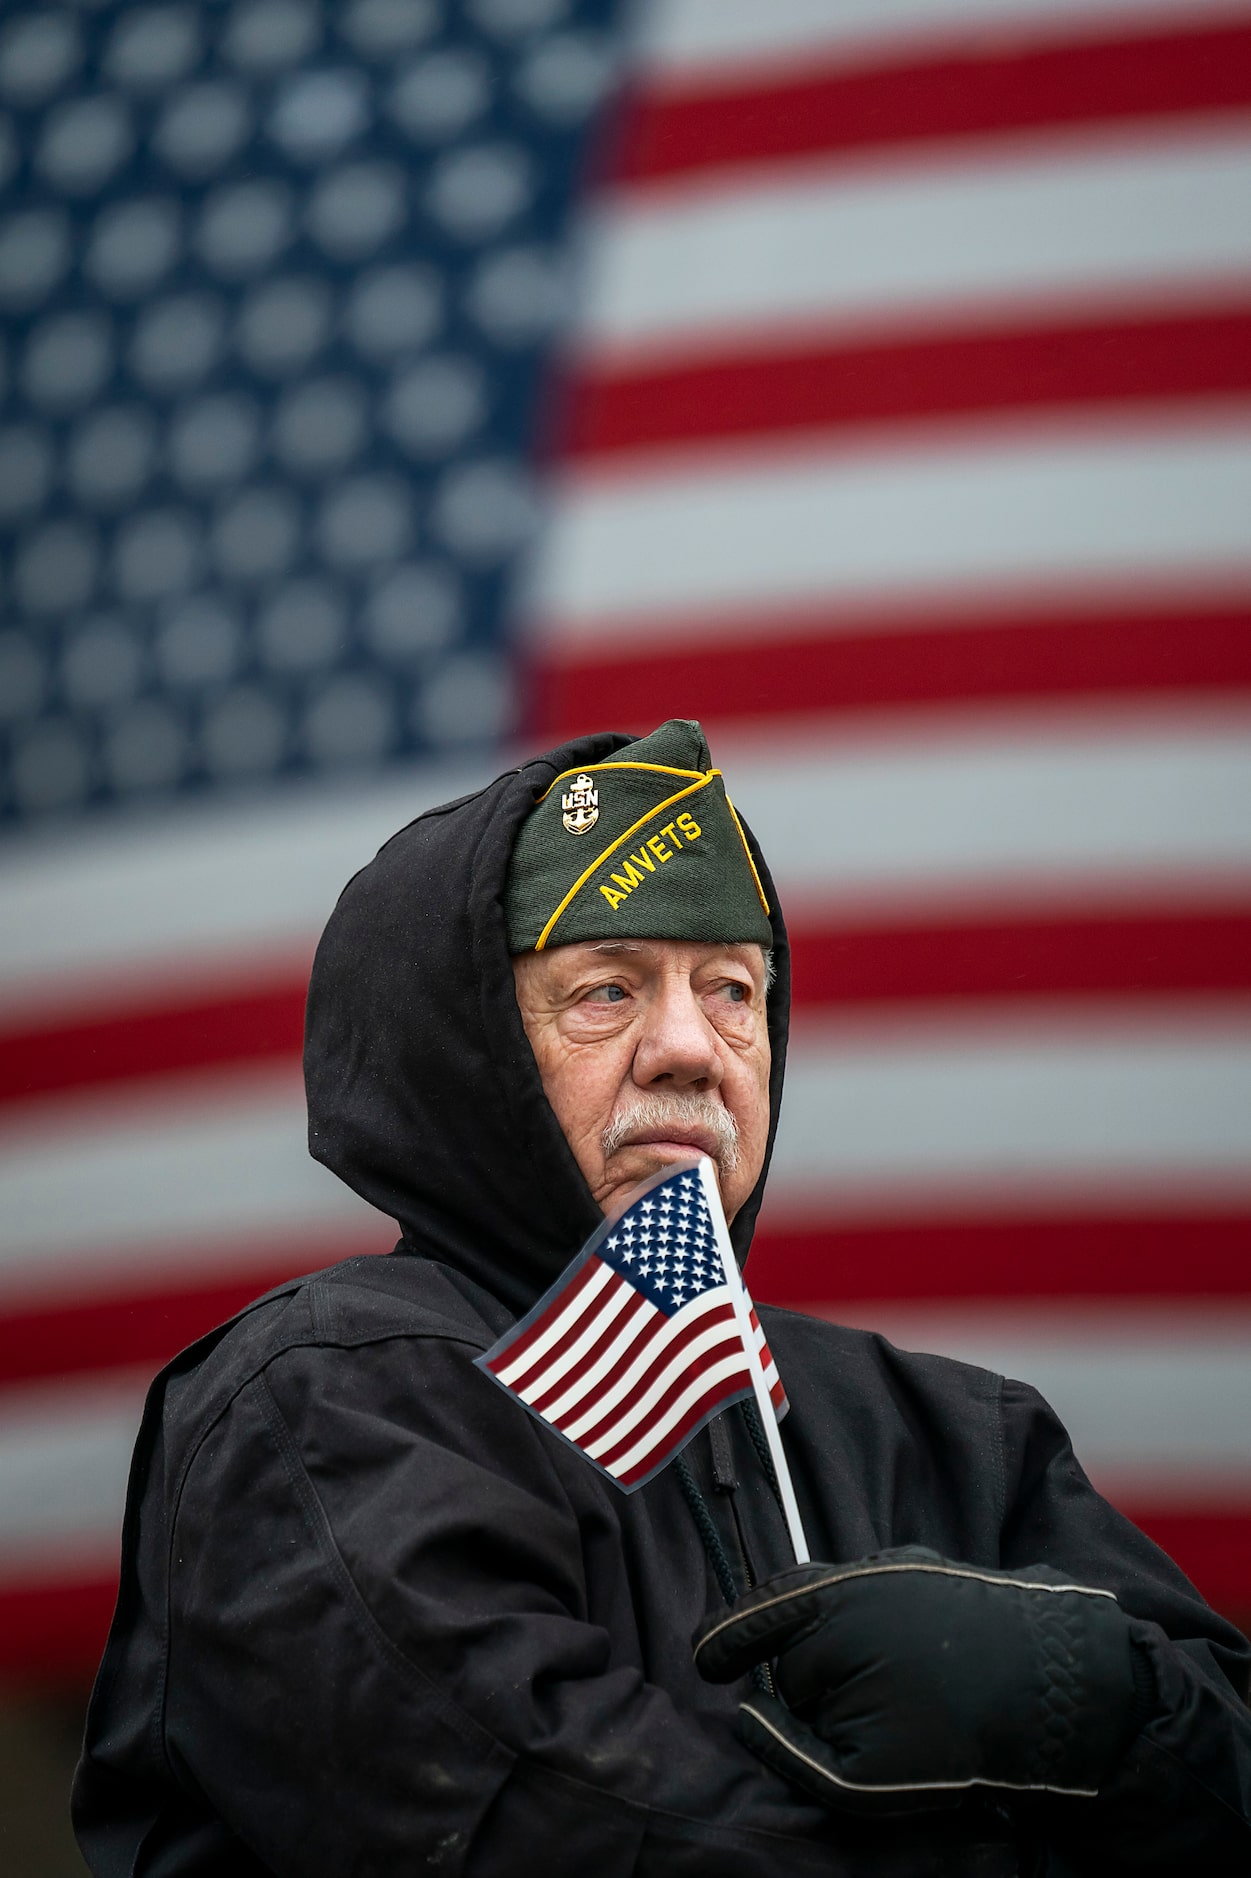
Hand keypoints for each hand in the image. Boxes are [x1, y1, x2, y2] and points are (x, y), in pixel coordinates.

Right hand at [694, 1546, 1143, 1815]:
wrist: (1060, 1690)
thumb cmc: (958, 1741)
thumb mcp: (863, 1779)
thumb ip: (790, 1751)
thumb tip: (749, 1718)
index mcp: (828, 1620)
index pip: (751, 1632)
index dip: (721, 1647)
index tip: (704, 1663)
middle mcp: (856, 1578)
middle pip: (795, 1629)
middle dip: (798, 1670)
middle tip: (835, 1721)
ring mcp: (897, 1567)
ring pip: (840, 1610)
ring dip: (842, 1648)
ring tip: (882, 1702)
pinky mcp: (933, 1570)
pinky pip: (882, 1598)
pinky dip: (880, 1630)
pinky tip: (910, 1673)